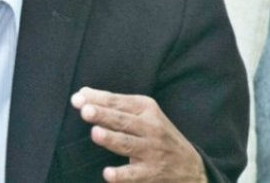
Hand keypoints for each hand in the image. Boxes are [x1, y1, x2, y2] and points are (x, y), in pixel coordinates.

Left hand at [70, 87, 205, 182]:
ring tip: (95, 133)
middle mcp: (151, 128)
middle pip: (123, 121)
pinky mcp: (152, 173)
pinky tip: (108, 173)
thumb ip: (113, 105)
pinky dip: (121, 175)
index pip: (119, 102)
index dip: (98, 100)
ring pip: (128, 144)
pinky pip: (134, 174)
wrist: (191, 167)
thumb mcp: (143, 114)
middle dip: (104, 115)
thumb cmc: (157, 135)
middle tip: (86, 111)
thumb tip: (81, 95)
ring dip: (112, 139)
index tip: (77, 99)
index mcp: (147, 109)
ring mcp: (152, 151)